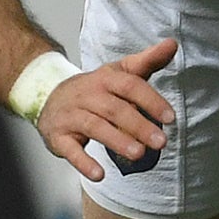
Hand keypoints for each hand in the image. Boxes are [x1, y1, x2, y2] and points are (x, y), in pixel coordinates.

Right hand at [34, 39, 177, 181]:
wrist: (46, 95)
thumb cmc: (94, 88)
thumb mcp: (119, 72)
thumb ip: (147, 61)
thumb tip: (172, 44)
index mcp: (105, 78)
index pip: (130, 85)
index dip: (151, 100)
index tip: (171, 117)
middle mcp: (87, 95)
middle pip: (115, 109)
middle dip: (139, 125)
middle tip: (162, 142)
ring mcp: (71, 116)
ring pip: (95, 127)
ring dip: (117, 141)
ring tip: (139, 154)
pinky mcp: (58, 136)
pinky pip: (70, 150)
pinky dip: (84, 163)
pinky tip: (100, 175)